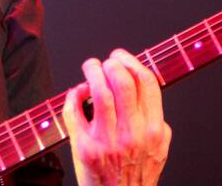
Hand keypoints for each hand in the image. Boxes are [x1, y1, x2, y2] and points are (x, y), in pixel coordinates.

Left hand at [62, 49, 171, 185]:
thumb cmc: (134, 173)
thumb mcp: (156, 148)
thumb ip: (153, 120)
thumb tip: (137, 87)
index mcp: (152, 130)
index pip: (146, 83)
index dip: (131, 62)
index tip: (119, 56)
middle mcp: (132, 133)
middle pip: (122, 81)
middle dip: (110, 63)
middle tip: (103, 62)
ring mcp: (108, 140)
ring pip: (99, 91)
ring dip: (91, 72)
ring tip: (89, 68)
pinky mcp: (85, 146)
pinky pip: (75, 109)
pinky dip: (74, 94)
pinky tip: (77, 93)